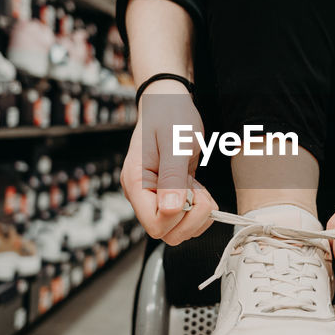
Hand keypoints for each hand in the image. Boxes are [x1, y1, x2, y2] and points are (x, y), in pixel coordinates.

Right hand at [120, 80, 217, 244]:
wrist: (169, 101)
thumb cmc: (169, 115)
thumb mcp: (175, 143)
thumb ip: (172, 177)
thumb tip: (172, 209)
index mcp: (136, 183)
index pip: (154, 224)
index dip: (178, 217)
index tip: (189, 192)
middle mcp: (142, 194)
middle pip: (165, 232)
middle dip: (191, 218)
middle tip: (198, 191)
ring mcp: (154, 197)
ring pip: (177, 230)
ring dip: (197, 215)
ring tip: (198, 187)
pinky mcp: (168, 196)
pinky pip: (184, 218)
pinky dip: (198, 210)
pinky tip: (198, 189)